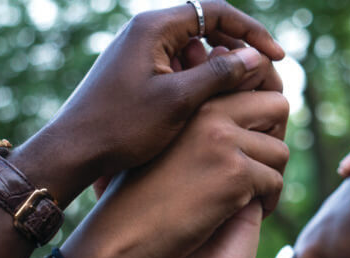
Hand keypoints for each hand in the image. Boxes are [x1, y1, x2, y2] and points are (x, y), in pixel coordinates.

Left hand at [12, 1, 283, 203]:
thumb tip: (256, 56)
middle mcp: (144, 31)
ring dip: (218, 67)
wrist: (73, 151)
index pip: (215, 11)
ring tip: (237, 95)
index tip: (276, 56)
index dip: (252, 32)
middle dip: (238, 49)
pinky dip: (198, 79)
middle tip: (264, 74)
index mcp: (153, 27)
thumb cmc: (121, 127)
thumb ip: (220, 75)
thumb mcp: (179, 101)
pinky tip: (208, 105)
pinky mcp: (135, 71)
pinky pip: (176, 64)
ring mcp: (138, 51)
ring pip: (193, 48)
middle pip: (206, 26)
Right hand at [58, 90, 288, 257]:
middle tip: (259, 166)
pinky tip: (242, 212)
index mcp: (193, 97)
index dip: (263, 109)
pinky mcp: (234, 175)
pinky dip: (267, 203)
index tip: (257, 136)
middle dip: (274, 138)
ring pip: (280, 151)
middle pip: (278, 106)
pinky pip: (275, 183)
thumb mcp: (168, 139)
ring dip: (270, 176)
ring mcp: (223, 141)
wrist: (121, 234)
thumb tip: (244, 90)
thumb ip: (205, 116)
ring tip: (248, 195)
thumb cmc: (143, 189)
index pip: (254, 77)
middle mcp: (210, 111)